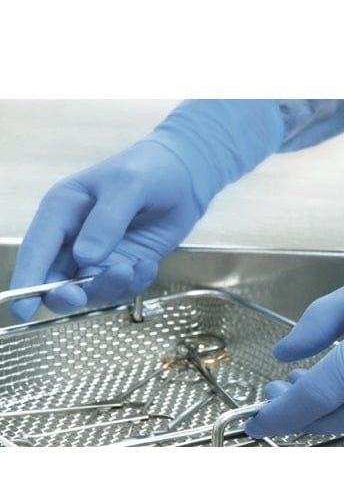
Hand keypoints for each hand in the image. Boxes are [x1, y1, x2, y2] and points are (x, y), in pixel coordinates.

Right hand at [10, 141, 200, 320]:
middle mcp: (75, 236)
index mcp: (62, 210)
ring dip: (109, 287)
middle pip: (56, 279)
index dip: (26, 281)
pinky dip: (135, 283)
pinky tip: (149, 264)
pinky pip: (122, 288)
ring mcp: (100, 254)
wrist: (185, 176)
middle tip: (80, 295)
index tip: (23, 310)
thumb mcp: (128, 186)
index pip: (37, 250)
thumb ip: (107, 221)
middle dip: (67, 293)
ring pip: (90, 289)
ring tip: (132, 268)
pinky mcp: (125, 264)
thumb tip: (86, 257)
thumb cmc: (149, 169)